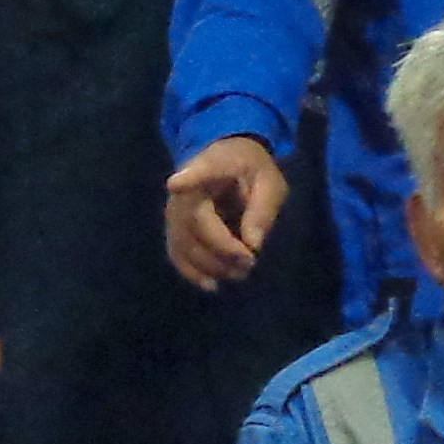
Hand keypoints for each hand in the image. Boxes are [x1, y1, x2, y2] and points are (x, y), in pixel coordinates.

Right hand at [163, 135, 286, 288]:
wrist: (225, 158)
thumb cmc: (250, 169)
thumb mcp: (269, 182)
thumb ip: (263, 209)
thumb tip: (252, 245)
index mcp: (212, 166)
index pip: (198, 171)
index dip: (187, 178)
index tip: (175, 184)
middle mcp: (184, 190)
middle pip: (194, 225)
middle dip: (221, 250)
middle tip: (250, 262)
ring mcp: (174, 211)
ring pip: (183, 244)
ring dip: (211, 266)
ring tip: (239, 273)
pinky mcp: (173, 229)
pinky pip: (176, 254)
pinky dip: (191, 272)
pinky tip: (212, 285)